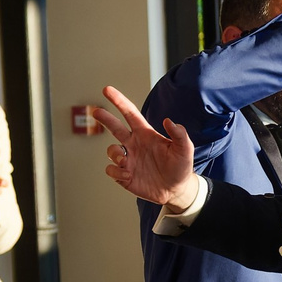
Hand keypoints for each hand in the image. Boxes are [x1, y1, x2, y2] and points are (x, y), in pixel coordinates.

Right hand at [90, 87, 195, 209]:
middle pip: (115, 127)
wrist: (177, 191)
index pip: (130, 114)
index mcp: (146, 134)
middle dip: (105, 118)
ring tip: (124, 162)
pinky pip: (111, 170)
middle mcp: (134, 144)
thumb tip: (169, 121)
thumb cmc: (181, 167)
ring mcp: (128, 160)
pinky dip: (116, 172)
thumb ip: (180, 135)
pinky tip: (128, 176)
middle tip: (96, 111)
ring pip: (111, 151)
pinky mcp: (124, 175)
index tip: (107, 90)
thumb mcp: (185, 150)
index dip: (119, 101)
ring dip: (115, 154)